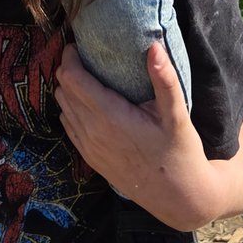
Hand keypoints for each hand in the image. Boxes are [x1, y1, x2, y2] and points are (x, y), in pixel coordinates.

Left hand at [54, 42, 214, 229]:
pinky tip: (88, 102)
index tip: (80, 45)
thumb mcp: (177, 115)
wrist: (178, 197)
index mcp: (110, 116)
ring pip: (62, 106)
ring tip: (86, 74)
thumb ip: (164, 79)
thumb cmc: (180, 153)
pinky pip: (68, 125)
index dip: (71, 56)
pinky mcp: (90, 158)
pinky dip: (71, 108)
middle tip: (85, 55)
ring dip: (68, 88)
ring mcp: (88, 147)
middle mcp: (92, 132)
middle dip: (69, 68)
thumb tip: (154, 46)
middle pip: (63, 89)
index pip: (72, 78)